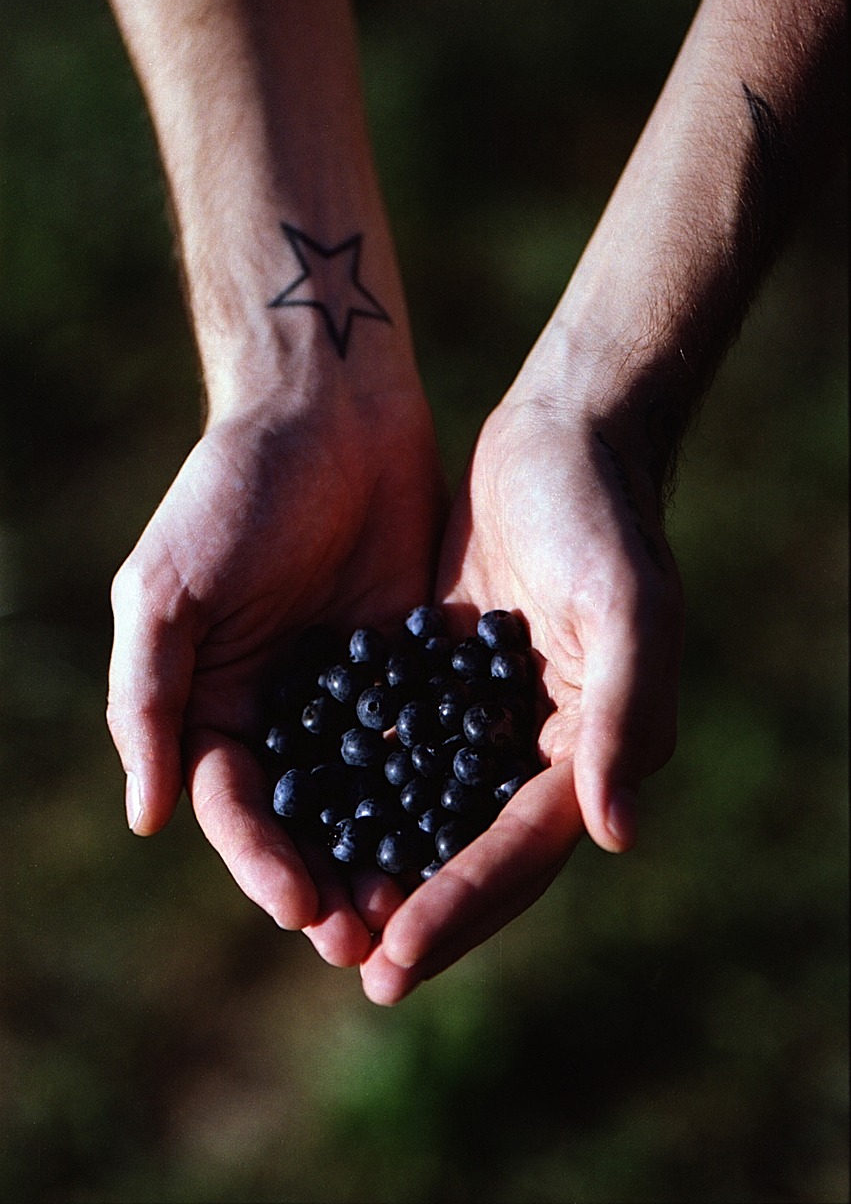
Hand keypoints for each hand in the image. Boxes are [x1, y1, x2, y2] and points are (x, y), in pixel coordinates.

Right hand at [107, 385, 445, 967]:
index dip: (260, 861)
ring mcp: (353, 693)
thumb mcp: (169, 588)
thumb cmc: (233, 491)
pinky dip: (442, 792)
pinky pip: (429, 743)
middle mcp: (284, 711)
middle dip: (331, 881)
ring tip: (420, 914)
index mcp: (214, 703)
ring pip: (374, 797)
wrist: (329, 411)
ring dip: (391, 856)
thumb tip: (146, 817)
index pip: (233, 805)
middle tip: (367, 941)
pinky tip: (472, 834)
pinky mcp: (415, 665)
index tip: (299, 906)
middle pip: (306, 820)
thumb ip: (151, 696)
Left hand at [361, 392, 683, 1002]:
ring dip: (381, 867)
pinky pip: (392, 748)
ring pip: (425, 813)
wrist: (557, 438)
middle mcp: (534, 745)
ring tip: (324, 923)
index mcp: (588, 746)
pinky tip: (307, 824)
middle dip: (420, 912)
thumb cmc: (602, 515)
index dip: (465, 905)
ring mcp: (480, 714)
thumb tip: (616, 835)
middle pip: (474, 851)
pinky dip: (355, 790)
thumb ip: (628, 714)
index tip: (399, 957)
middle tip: (360, 971)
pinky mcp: (434, 676)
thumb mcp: (626, 603)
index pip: (523, 848)